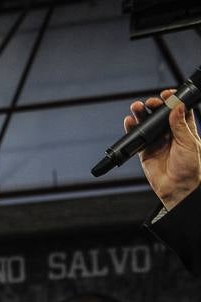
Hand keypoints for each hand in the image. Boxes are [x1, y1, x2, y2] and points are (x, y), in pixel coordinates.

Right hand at [127, 89, 200, 209]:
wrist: (179, 188)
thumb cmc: (191, 168)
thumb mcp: (188, 143)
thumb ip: (180, 125)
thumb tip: (176, 107)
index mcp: (185, 129)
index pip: (178, 110)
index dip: (172, 100)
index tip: (166, 95)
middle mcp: (171, 134)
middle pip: (160, 115)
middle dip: (154, 106)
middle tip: (149, 103)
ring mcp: (158, 142)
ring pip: (147, 125)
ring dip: (141, 115)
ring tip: (135, 108)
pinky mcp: (146, 152)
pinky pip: (137, 139)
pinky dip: (131, 130)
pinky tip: (129, 122)